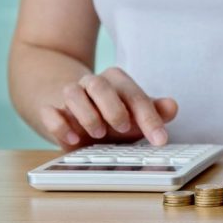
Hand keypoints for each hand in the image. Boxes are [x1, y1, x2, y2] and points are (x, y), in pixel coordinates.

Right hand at [39, 67, 177, 149]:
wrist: (69, 107)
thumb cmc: (109, 113)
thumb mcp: (134, 114)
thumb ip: (154, 112)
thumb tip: (172, 106)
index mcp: (117, 83)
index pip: (135, 96)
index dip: (150, 118)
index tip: (160, 140)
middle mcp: (92, 85)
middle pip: (101, 85)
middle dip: (114, 108)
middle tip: (123, 129)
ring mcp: (70, 95)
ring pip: (73, 93)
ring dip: (87, 114)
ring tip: (98, 134)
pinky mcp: (50, 109)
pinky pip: (50, 111)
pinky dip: (59, 124)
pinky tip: (72, 139)